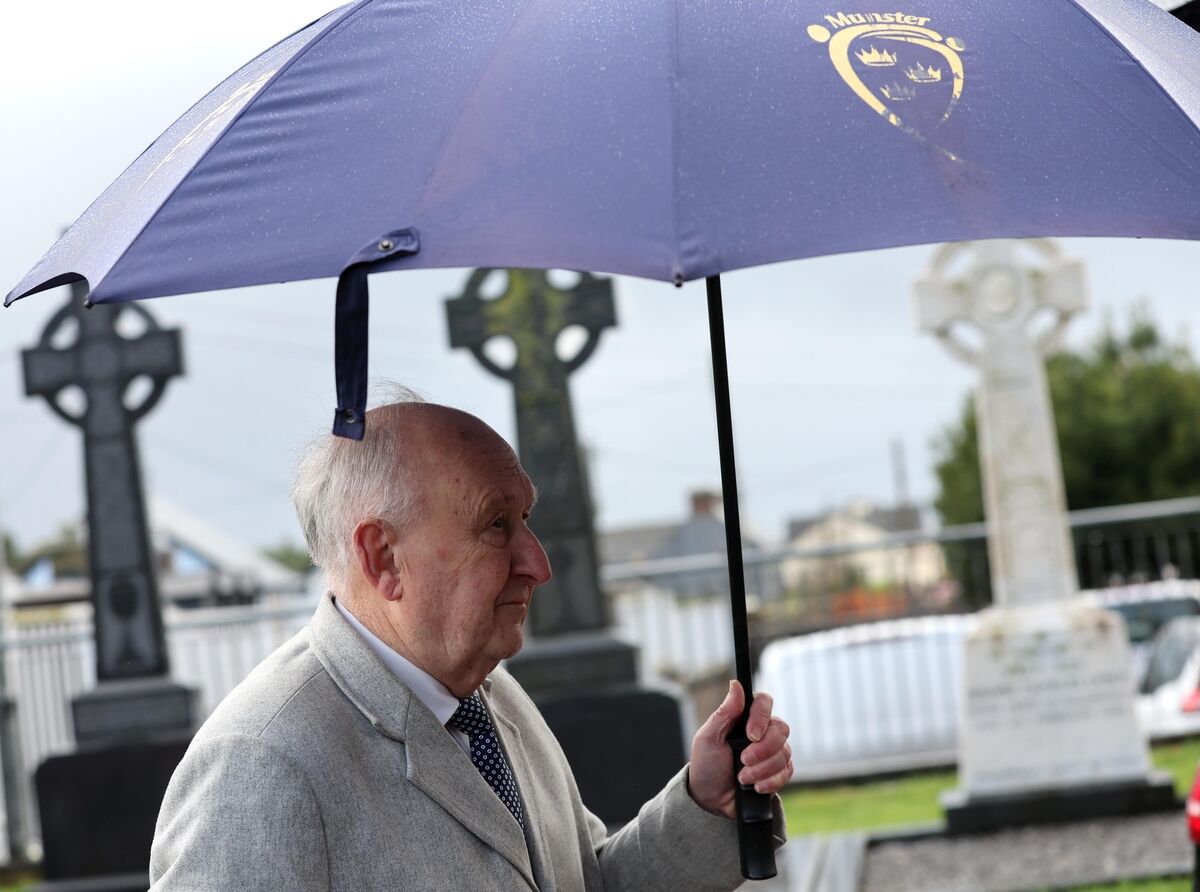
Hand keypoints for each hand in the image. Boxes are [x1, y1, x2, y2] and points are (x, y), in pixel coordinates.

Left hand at [687, 680, 791, 818]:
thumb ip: (724, 712)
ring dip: (762, 769)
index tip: (750, 735)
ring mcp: (773, 752)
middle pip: (781, 729)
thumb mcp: (708, 737)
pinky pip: (787, 772)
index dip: (761, 716)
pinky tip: (756, 787)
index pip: (764, 702)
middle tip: (743, 760)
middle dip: (763, 749)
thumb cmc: (706, 765)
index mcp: (744, 718)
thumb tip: (736, 684)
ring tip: (743, 778)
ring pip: (785, 753)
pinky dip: (771, 781)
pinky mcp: (779, 772)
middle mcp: (762, 732)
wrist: (711, 800)